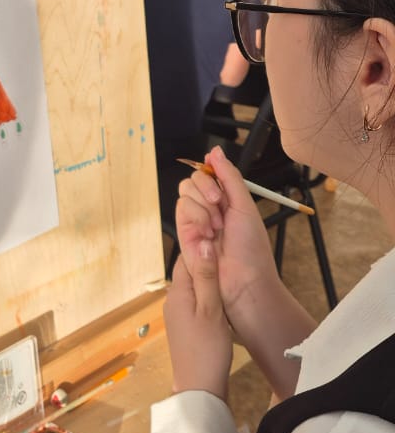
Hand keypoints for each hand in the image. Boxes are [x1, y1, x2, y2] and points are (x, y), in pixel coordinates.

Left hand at [164, 240, 231, 400]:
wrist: (199, 389)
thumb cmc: (207, 351)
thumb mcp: (211, 310)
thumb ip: (207, 277)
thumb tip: (202, 244)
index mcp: (177, 293)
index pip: (187, 257)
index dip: (203, 246)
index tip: (221, 239)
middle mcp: (173, 300)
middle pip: (190, 271)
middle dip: (208, 263)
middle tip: (231, 257)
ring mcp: (178, 314)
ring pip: (195, 287)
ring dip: (210, 280)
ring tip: (230, 277)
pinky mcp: (186, 326)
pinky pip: (196, 302)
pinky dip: (209, 296)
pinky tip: (223, 301)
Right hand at [175, 146, 278, 314]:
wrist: (243, 281)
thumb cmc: (251, 248)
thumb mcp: (244, 205)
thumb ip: (229, 176)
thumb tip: (214, 151)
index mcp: (227, 199)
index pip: (211, 172)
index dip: (210, 170)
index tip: (215, 171)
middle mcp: (210, 207)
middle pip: (194, 178)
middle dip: (207, 188)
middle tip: (220, 205)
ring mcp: (196, 219)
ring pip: (186, 191)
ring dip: (203, 206)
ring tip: (216, 228)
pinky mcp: (184, 232)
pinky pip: (181, 208)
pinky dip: (195, 216)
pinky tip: (206, 234)